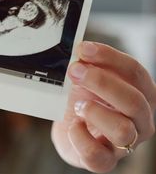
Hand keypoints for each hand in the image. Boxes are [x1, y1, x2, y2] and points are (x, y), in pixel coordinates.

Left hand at [52, 41, 155, 172]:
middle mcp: (139, 120)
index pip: (135, 73)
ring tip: (77, 105)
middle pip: (133, 101)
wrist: (70, 129)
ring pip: (123, 131)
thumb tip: (81, 51)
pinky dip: (80, 137)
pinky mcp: (104, 161)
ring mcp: (124, 144)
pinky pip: (97, 155)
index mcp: (141, 94)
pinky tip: (73, 125)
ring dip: (95, 112)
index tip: (83, 49)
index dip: (109, 58)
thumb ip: (89, 65)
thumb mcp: (88, 79)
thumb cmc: (85, 100)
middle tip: (74, 70)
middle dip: (101, 82)